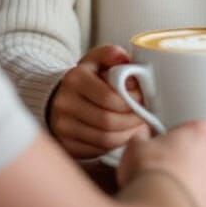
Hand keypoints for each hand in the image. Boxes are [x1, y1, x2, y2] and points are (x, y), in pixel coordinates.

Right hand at [47, 44, 150, 158]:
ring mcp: (63, 127)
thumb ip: (111, 54)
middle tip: (145, 116)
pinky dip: (115, 145)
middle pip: (108, 122)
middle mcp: (65, 104)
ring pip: (104, 140)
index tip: (143, 100)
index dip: (131, 102)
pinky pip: (98, 151)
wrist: (60, 96)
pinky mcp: (67, 145)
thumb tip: (124, 58)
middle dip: (132, 121)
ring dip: (127, 136)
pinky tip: (124, 135)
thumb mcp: (96, 59)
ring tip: (139, 127)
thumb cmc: (85, 78)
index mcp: (75, 79)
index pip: (109, 98)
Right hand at [118, 121, 205, 206]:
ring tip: (181, 189)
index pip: (201, 127)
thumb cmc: (153, 177)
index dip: (187, 135)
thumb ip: (144, 137)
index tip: (174, 143)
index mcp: (200, 133)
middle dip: (198, 159)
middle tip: (176, 166)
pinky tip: (187, 203)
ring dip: (205, 182)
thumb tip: (141, 138)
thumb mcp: (137, 146)